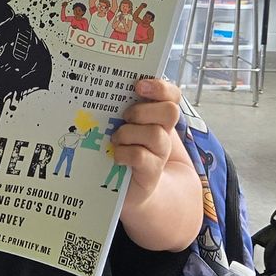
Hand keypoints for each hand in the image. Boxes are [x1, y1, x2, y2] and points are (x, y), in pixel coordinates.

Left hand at [112, 78, 186, 198]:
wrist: (130, 190)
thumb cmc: (122, 150)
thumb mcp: (122, 125)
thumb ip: (122, 107)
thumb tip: (102, 87)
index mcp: (158, 117)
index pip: (172, 96)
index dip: (160, 87)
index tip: (139, 86)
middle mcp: (164, 133)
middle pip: (170, 111)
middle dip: (144, 111)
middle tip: (125, 116)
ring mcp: (160, 154)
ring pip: (155, 134)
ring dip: (129, 133)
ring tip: (115, 139)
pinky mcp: (151, 173)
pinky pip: (141, 156)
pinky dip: (125, 153)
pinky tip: (116, 156)